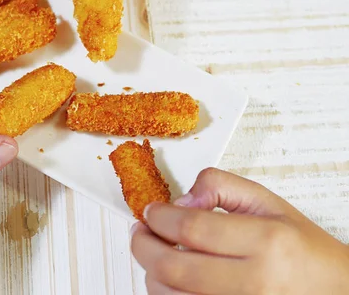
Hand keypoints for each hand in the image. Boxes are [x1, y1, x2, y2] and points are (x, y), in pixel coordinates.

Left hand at [131, 168, 348, 294]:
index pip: (191, 227)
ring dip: (152, 274)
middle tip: (141, 233)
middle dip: (143, 245)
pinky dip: (169, 294)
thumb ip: (222, 186)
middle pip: (173, 267)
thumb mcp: (270, 204)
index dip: (159, 217)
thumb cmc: (305, 252)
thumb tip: (182, 199)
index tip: (150, 212)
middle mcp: (255, 282)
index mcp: (266, 242)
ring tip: (157, 256)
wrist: (337, 293)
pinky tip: (172, 280)